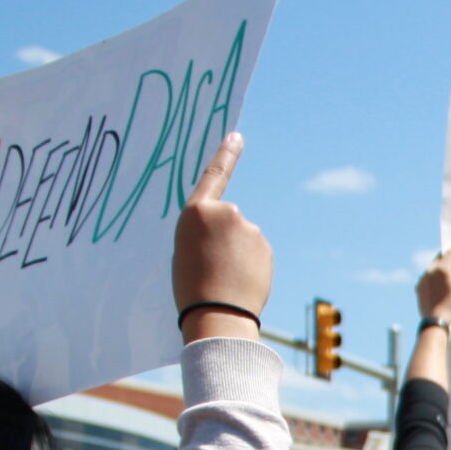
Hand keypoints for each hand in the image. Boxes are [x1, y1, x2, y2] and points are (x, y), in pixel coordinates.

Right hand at [172, 134, 270, 339]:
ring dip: (238, 254)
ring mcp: (249, 228)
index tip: (237, 136)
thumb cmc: (192, 285)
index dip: (226, 153)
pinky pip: (256, 252)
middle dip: (225, 238)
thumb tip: (229, 234)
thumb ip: (206, 231)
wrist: (217, 313)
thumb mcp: (186, 248)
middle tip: (212, 265)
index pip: (214, 174)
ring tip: (225, 276)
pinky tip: (241, 281)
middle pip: (228, 219)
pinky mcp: (264, 245)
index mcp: (196, 211)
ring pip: (243, 238)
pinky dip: (250, 264)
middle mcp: (226, 212)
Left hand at [417, 244, 450, 326]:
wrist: (435, 320)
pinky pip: (427, 276)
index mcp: (442, 269)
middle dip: (447, 255)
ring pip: (432, 267)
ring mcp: (422, 278)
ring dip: (440, 266)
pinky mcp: (419, 287)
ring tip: (448, 270)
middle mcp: (430, 270)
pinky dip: (434, 276)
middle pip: (439, 257)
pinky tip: (439, 281)